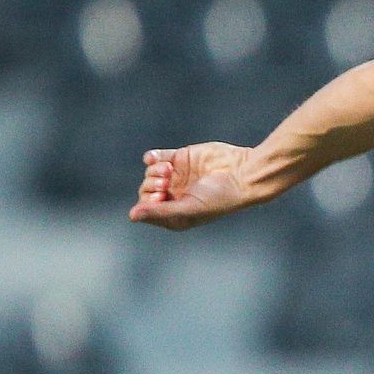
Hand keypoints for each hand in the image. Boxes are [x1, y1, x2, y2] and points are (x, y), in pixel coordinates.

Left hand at [129, 143, 265, 229]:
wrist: (242, 173)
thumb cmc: (220, 198)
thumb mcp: (189, 209)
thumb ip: (160, 212)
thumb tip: (132, 216)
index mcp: (175, 215)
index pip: (147, 210)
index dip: (147, 202)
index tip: (160, 195)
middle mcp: (174, 197)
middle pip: (145, 191)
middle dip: (151, 185)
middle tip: (165, 183)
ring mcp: (176, 178)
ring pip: (149, 173)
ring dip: (155, 171)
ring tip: (169, 170)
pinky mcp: (179, 159)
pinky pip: (154, 158)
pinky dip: (152, 158)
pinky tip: (159, 159)